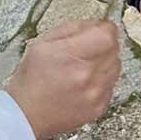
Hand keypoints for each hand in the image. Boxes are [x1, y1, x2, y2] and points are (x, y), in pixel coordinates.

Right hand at [6, 20, 120, 139]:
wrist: (25, 116)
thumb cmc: (31, 81)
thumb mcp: (42, 44)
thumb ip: (72, 29)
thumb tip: (95, 23)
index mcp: (70, 56)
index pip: (107, 35)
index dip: (105, 29)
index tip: (98, 30)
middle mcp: (86, 76)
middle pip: (114, 49)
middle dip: (103, 45)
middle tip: (87, 50)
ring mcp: (94, 94)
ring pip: (116, 66)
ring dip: (104, 62)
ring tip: (84, 68)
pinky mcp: (99, 107)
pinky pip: (111, 84)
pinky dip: (102, 81)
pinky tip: (84, 83)